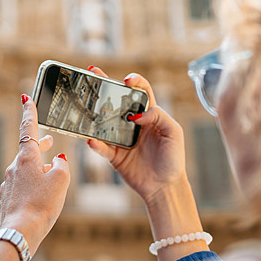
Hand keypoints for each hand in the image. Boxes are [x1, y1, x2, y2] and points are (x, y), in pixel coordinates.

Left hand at [0, 95, 70, 253]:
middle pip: (28, 151)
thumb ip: (62, 165)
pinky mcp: (8, 199)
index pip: (28, 128)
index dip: (29, 112)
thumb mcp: (60, 181)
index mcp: (26, 158)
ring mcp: (9, 184)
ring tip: (53, 174)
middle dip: (39, 145)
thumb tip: (57, 161)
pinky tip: (42, 196)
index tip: (25, 97)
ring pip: (26, 170)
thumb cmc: (41, 205)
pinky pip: (23, 186)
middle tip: (49, 140)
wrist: (20, 232)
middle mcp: (14, 168)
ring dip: (39, 168)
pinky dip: (34, 185)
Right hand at [86, 68, 207, 260]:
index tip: (127, 80)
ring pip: (105, 121)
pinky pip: (102, 147)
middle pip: (118, 100)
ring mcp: (122, 139)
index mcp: (150, 115)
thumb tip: (136, 114)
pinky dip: (95, 143)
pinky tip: (91, 138)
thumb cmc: (173, 160)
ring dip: (95, 112)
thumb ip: (159, 116)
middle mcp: (134, 124)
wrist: (165, 187)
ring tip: (86, 104)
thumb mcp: (174, 133)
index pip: (142, 91)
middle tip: (93, 73)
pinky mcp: (114, 156)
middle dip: (105, 85)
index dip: (134, 81)